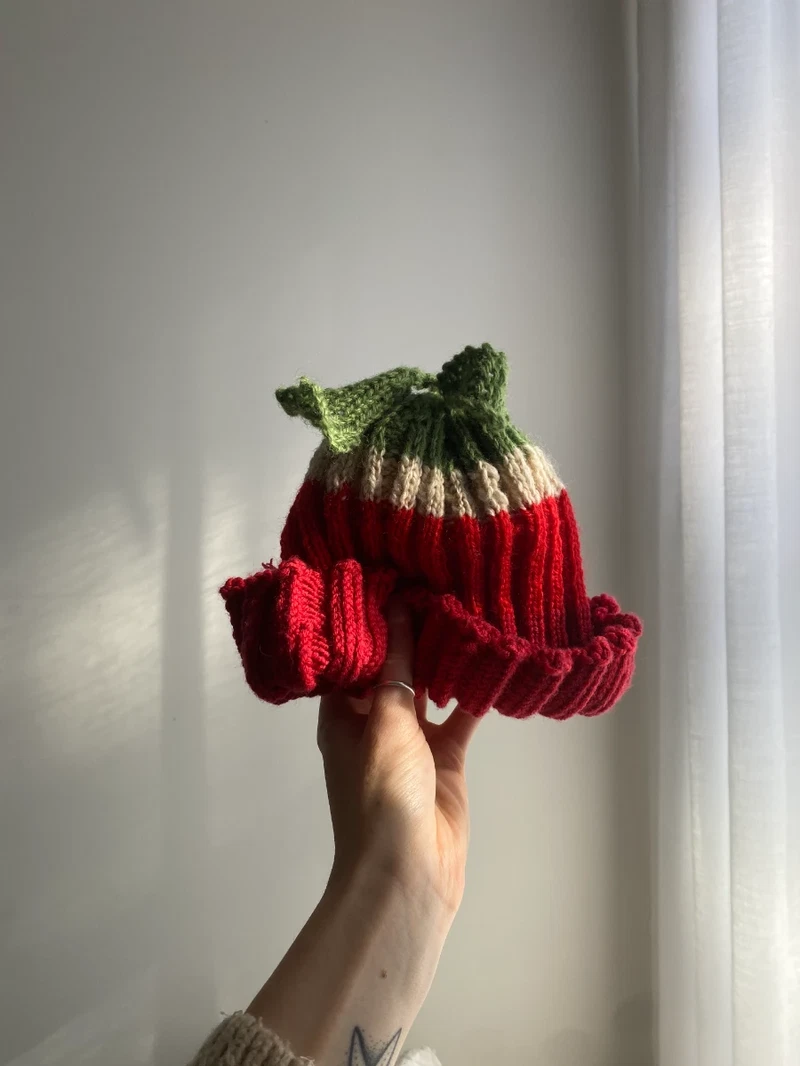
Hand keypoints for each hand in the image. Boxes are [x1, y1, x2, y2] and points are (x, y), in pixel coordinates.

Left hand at [318, 599, 479, 912]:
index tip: (390, 579)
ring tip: (464, 610)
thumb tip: (398, 610)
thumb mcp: (384, 722)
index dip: (370, 622)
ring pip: (428, 689)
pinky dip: (473, 693)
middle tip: (436, 585)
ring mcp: (412, 741)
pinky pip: (460, 716)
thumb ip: (396, 668)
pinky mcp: (445, 758)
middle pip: (393, 670)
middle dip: (411, 635)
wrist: (408, 871)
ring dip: (443, 659)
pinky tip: (491, 658)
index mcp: (342, 714)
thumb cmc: (381, 793)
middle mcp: (373, 722)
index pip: (354, 657)